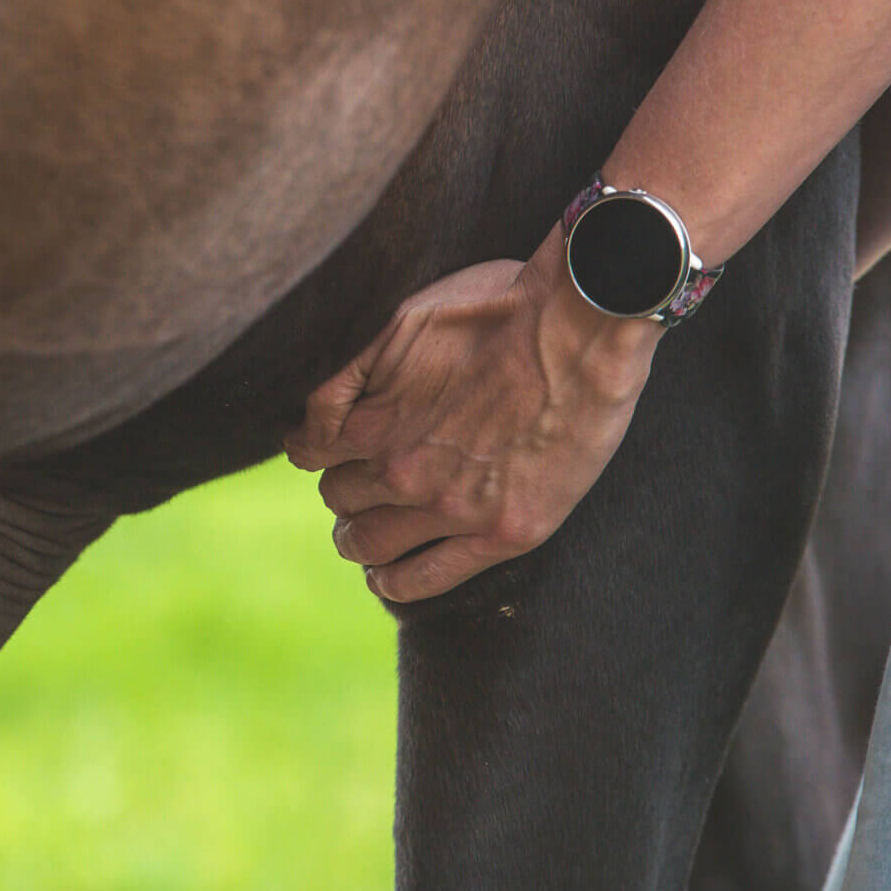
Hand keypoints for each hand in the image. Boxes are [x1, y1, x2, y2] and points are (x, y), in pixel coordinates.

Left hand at [284, 232, 661, 600]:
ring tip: (364, 536)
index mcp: (372, 420)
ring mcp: (449, 508)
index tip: (325, 450)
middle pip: (340, 497)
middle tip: (361, 487)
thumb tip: (313, 412)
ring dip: (358, 539)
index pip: (310, 451)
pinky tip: (385, 578)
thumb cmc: (499, 309)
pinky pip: (425, 578)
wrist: (581, 329)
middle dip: (344, 490)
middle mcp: (400, 471)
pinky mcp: (500, 533)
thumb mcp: (401, 321)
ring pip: (368, 543)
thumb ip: (351, 372)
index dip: (315, 449)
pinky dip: (393, 582)